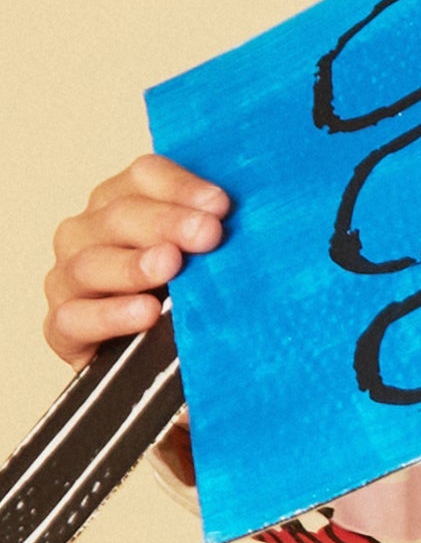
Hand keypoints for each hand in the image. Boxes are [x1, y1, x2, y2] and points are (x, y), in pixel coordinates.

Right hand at [44, 153, 228, 365]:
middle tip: (208, 234)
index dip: (181, 186)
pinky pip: (76, 317)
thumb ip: (208, 235)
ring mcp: (68, 279)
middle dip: (167, 223)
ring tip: (171, 265)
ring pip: (91, 263)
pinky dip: (111, 315)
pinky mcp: (62, 327)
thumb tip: (236, 217)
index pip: (144, 177)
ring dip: (134, 264)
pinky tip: (146, 312)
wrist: (152, 366)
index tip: (221, 205)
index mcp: (119, 204)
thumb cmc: (181, 301)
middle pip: (119, 215)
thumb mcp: (200, 261)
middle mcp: (86, 234)